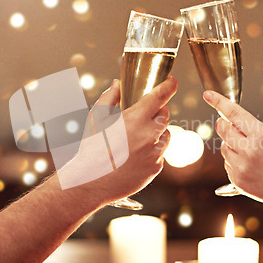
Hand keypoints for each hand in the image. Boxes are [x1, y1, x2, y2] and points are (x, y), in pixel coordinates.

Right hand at [61, 77, 176, 203]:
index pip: (159, 97)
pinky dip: (152, 150)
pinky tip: (135, 154)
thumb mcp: (96, 118)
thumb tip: (118, 84)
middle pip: (165, 115)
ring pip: (165, 135)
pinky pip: (160, 154)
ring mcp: (154, 153)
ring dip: (157, 131)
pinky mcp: (155, 168)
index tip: (172, 81)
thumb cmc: (91, 148)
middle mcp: (149, 135)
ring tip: (138, 136)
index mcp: (135, 119)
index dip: (168, 86)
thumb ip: (109, 98)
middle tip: (147, 111)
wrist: (91, 182)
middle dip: (159, 110)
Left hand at [202, 90, 262, 206]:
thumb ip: (254, 128)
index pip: (235, 114)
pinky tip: (250, 166)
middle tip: (229, 125)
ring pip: (223, 147)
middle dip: (224, 125)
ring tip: (249, 152)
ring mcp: (241, 166)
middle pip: (224, 130)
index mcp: (262, 135)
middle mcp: (249, 150)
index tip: (208, 95)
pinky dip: (234, 161)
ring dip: (231, 145)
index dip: (219, 102)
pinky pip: (227, 163)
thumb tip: (232, 123)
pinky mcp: (236, 179)